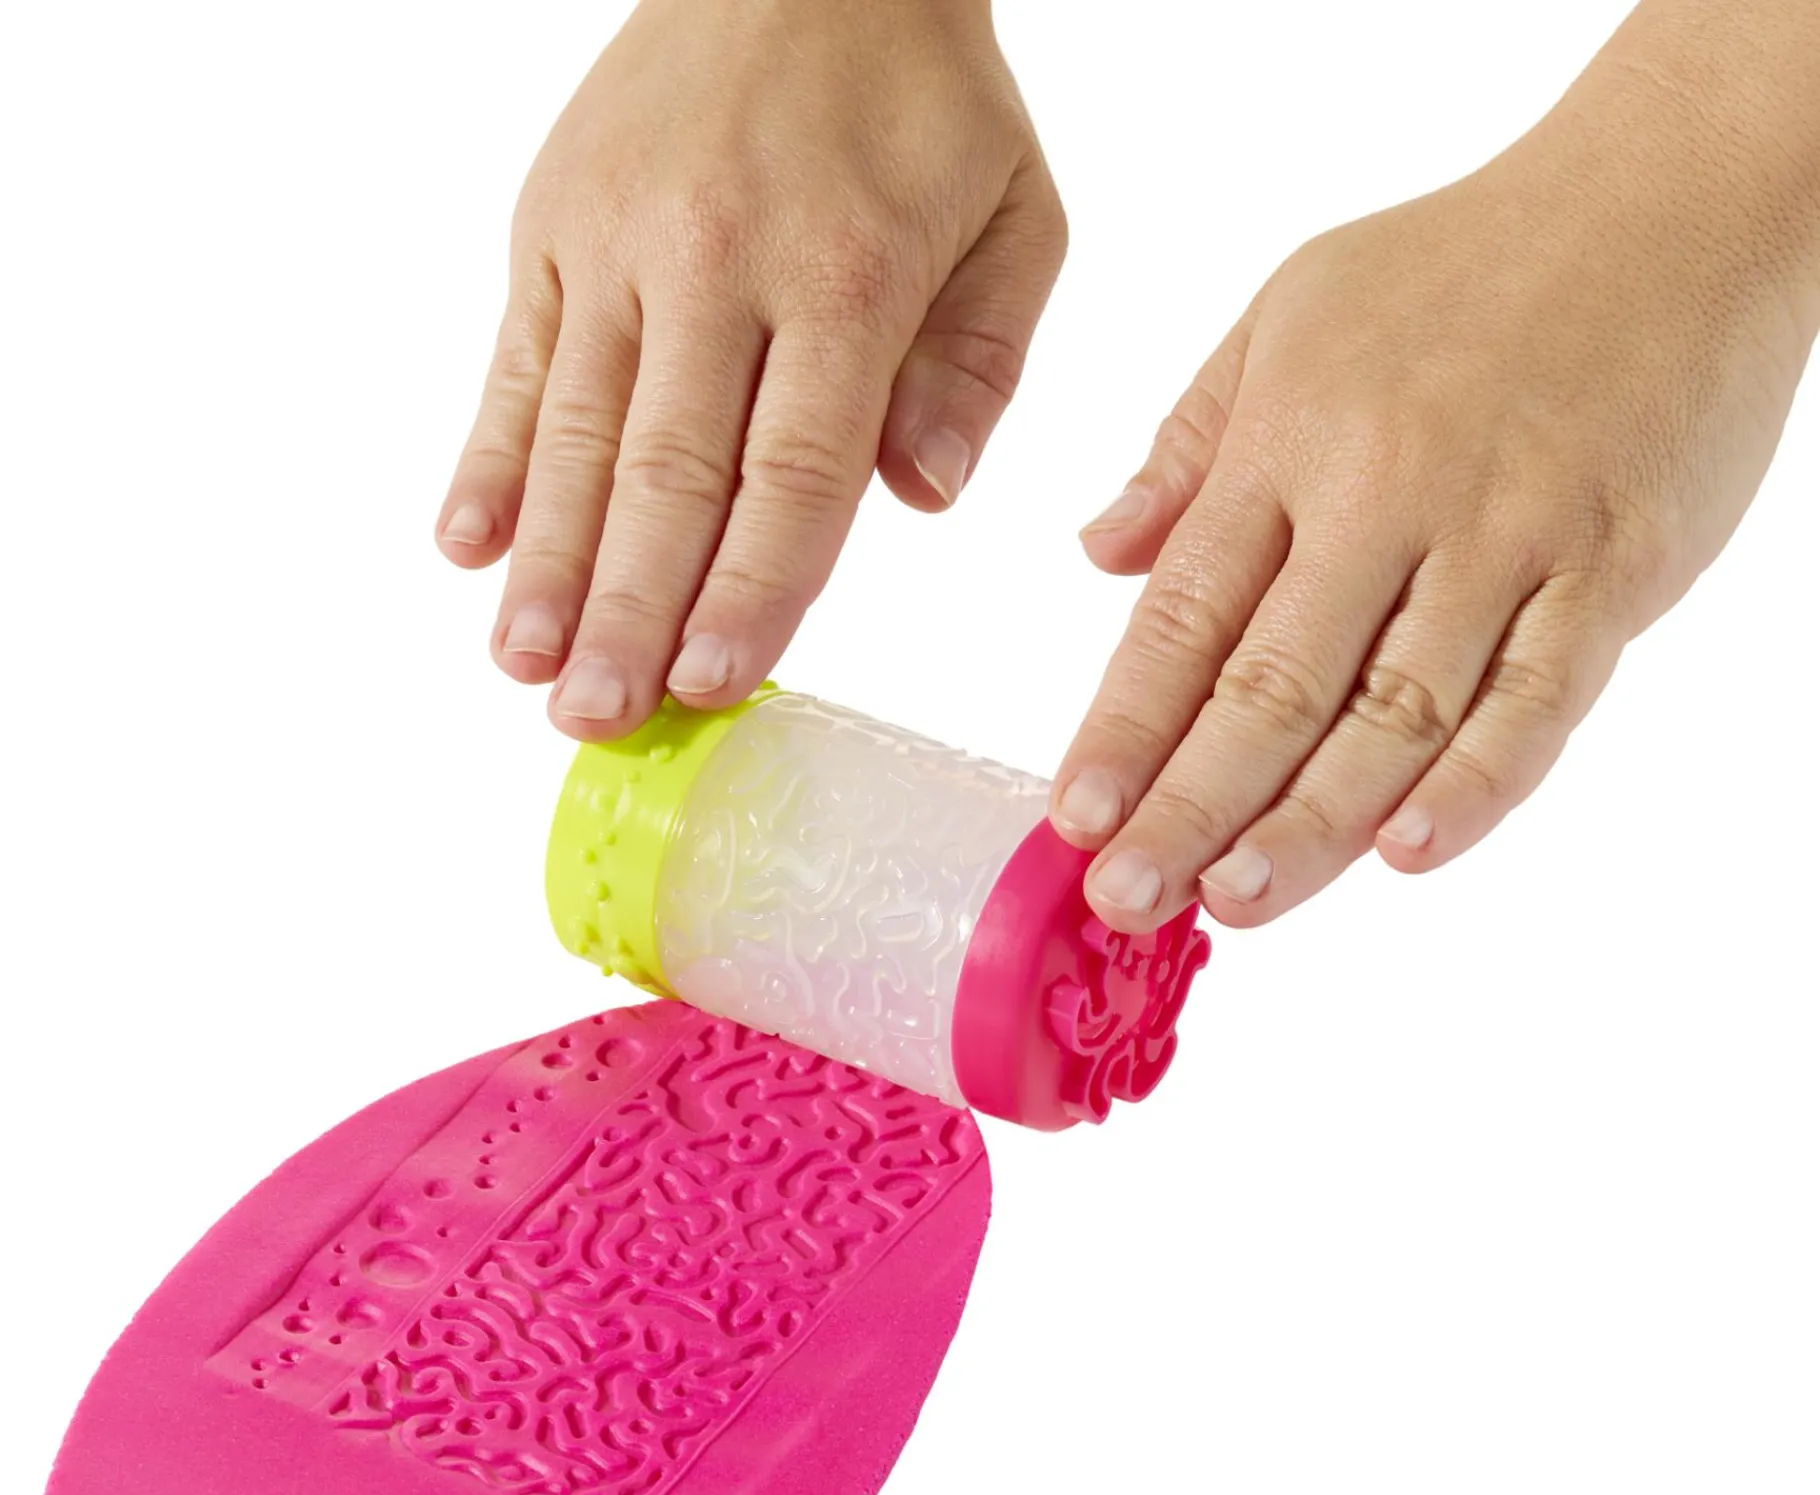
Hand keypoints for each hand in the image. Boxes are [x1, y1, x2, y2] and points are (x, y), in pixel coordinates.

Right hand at [436, 0, 1062, 738]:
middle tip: (596, 719)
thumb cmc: (922, 105)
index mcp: (844, 274)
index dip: (752, 588)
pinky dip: (489, 458)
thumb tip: (922, 495)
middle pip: (668, 470)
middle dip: (630, 608)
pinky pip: (515, 360)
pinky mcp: (552, 224)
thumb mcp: (1014, 218)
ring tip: (526, 667)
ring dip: (548, 560)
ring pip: (575, 430)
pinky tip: (465, 548)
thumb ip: (977, 365)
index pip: (793, 470)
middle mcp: (715, 261)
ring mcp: (617, 243)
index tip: (712, 683)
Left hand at [1052, 3, 1819, 931]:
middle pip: (1273, 686)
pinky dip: (1477, 783)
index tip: (1074, 819)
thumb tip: (1099, 554)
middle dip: (1190, 806)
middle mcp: (1388, 499)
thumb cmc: (1463, 267)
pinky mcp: (1610, 571)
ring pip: (1395, 713)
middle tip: (1129, 898)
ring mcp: (1505, 539)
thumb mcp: (1288, 317)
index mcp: (1291, 445)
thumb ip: (1191, 447)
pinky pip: (1538, 697)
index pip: (1184, 617)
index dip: (1124, 729)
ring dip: (1310, 823)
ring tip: (1237, 900)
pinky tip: (1409, 853)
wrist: (1671, 198)